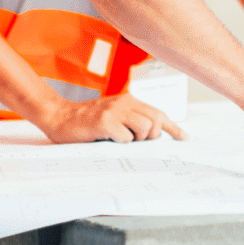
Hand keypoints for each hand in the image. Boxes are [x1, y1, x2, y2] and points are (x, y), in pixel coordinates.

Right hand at [40, 92, 187, 144]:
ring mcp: (115, 111)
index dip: (173, 127)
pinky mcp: (105, 122)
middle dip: (153, 136)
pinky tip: (108, 139)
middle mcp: (124, 102)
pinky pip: (126, 138)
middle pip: (156, 120)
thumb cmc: (86, 121)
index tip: (184, 137)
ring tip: (121, 140)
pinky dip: (121, 144)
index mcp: (128, 100)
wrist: (59, 117)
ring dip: (137, 140)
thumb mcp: (113, 116)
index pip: (158, 113)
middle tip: (139, 142)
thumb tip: (152, 135)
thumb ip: (130, 120)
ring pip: (144, 128)